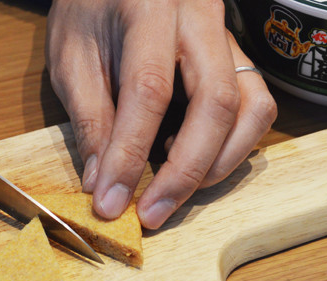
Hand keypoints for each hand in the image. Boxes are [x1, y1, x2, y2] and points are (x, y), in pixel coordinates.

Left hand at [46, 0, 276, 228]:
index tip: (110, 202)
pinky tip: (193, 158)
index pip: (149, 90)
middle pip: (217, 102)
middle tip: (152, 214)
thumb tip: (100, 182)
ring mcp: (227, 36)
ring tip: (174, 190)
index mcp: (150, 8)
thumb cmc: (88, 8)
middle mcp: (200, 18)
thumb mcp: (72, 57)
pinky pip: (255, 105)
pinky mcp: (236, 56)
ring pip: (251, 107)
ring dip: (218, 162)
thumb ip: (90, 116)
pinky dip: (231, 144)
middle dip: (185, 171)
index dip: (130, 155)